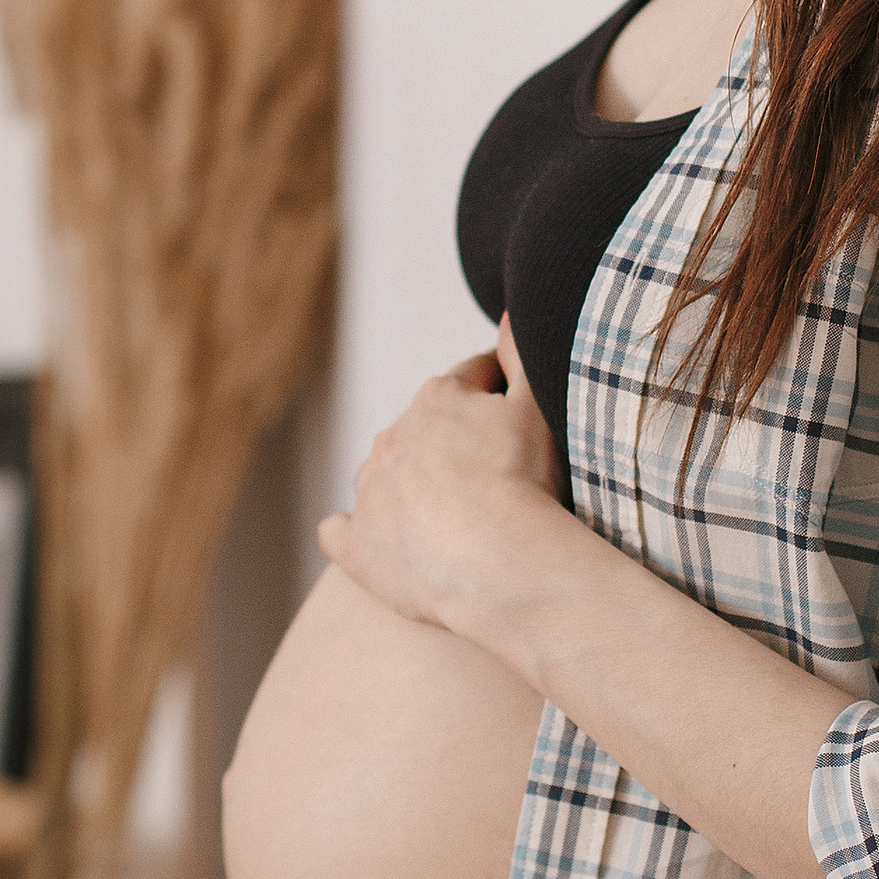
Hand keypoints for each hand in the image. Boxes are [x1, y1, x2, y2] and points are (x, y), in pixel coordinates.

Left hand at [316, 316, 563, 637]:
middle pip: (426, 431)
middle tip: (496, 479)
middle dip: (453, 445)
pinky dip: (358, 534)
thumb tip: (508, 314)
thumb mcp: (537, 406)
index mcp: (436, 398)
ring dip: (408, 487)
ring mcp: (369, 491)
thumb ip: (522, 353)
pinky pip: (340, 531)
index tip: (521, 423)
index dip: (501, 398)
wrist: (502, 564)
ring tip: (451, 519)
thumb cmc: (527, 483)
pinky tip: (384, 542)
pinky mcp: (357, 545)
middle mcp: (391, 436)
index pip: (472, 383)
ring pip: (383, 476)